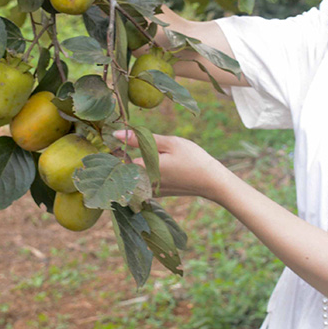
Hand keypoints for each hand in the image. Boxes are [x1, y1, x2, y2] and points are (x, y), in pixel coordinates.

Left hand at [116, 130, 231, 201]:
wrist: (211, 182)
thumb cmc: (192, 158)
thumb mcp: (169, 143)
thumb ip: (141, 139)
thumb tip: (116, 133)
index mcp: (142, 168)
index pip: (118, 156)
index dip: (119, 145)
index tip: (125, 138)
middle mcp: (142, 183)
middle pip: (125, 167)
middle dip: (127, 154)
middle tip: (146, 146)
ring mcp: (149, 191)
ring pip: (134, 174)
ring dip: (138, 164)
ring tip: (160, 157)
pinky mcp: (157, 195)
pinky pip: (143, 182)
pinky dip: (146, 173)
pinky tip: (162, 165)